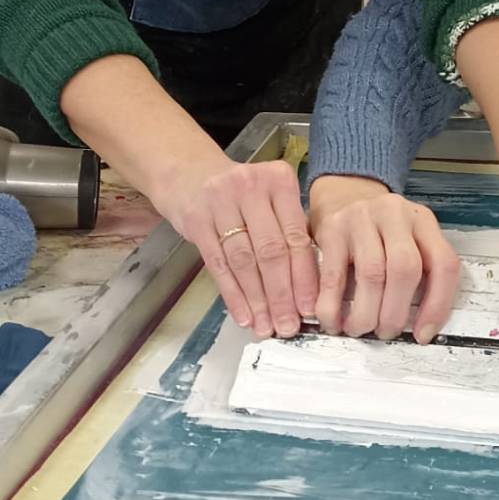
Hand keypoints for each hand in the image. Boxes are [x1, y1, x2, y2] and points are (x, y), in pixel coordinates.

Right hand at [157, 155, 316, 336]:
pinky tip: (243, 315)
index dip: (304, 277)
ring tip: (265, 327)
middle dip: (281, 295)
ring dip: (257, 300)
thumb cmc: (240, 194)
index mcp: (279, 180)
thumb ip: (289, 230)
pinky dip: (232, 294)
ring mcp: (220, 202)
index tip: (309, 308)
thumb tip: (308, 289)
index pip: (296, 236)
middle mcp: (251, 187)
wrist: (189, 173)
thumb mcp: (269, 198)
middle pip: (271, 251)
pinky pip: (218, 264)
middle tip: (288, 326)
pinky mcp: (196, 219)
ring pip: (244, 261)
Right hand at [308, 175, 461, 341]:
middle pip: (405, 269)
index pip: (443, 264)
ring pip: (372, 274)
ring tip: (361, 328)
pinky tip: (333, 320)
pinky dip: (332, 306)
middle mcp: (395, 215)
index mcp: (423, 221)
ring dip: (366, 313)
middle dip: (395, 312)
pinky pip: (334, 276)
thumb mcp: (409, 238)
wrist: (343, 192)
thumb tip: (421, 327)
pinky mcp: (332, 229)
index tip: (423, 333)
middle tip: (386, 332)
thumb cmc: (380, 227)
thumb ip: (420, 271)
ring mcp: (362, 218)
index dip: (436, 305)